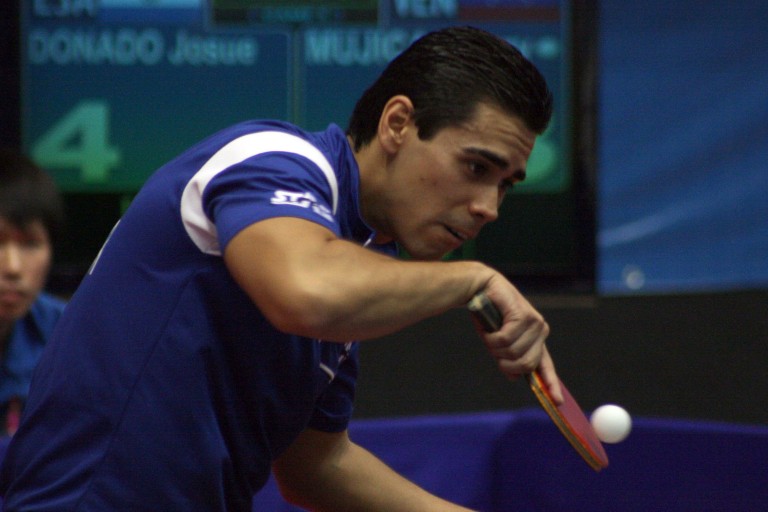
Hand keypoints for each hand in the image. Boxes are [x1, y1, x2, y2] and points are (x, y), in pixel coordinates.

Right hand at [471, 277, 562, 403]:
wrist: (480, 289)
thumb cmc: (489, 316)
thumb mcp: (498, 343)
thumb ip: (509, 359)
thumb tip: (515, 377)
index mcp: (536, 340)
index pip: (546, 366)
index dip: (551, 384)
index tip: (557, 402)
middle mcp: (540, 332)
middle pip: (526, 364)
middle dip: (506, 364)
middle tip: (494, 351)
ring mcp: (535, 323)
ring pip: (514, 353)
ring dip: (495, 348)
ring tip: (490, 334)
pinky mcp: (524, 315)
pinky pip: (506, 340)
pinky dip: (492, 338)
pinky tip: (489, 329)